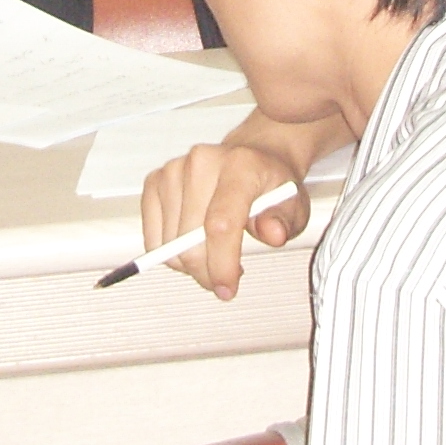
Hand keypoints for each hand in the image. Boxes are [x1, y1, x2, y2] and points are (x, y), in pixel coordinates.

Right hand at [140, 143, 308, 300]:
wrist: (251, 156)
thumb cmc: (269, 183)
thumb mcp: (292, 206)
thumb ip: (283, 222)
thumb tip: (272, 233)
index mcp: (239, 166)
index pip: (220, 223)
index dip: (221, 264)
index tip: (227, 288)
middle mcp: (202, 163)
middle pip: (190, 240)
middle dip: (207, 273)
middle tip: (225, 276)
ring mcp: (174, 170)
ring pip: (169, 245)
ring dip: (190, 263)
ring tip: (214, 252)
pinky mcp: (155, 181)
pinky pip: (153, 237)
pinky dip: (171, 252)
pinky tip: (193, 242)